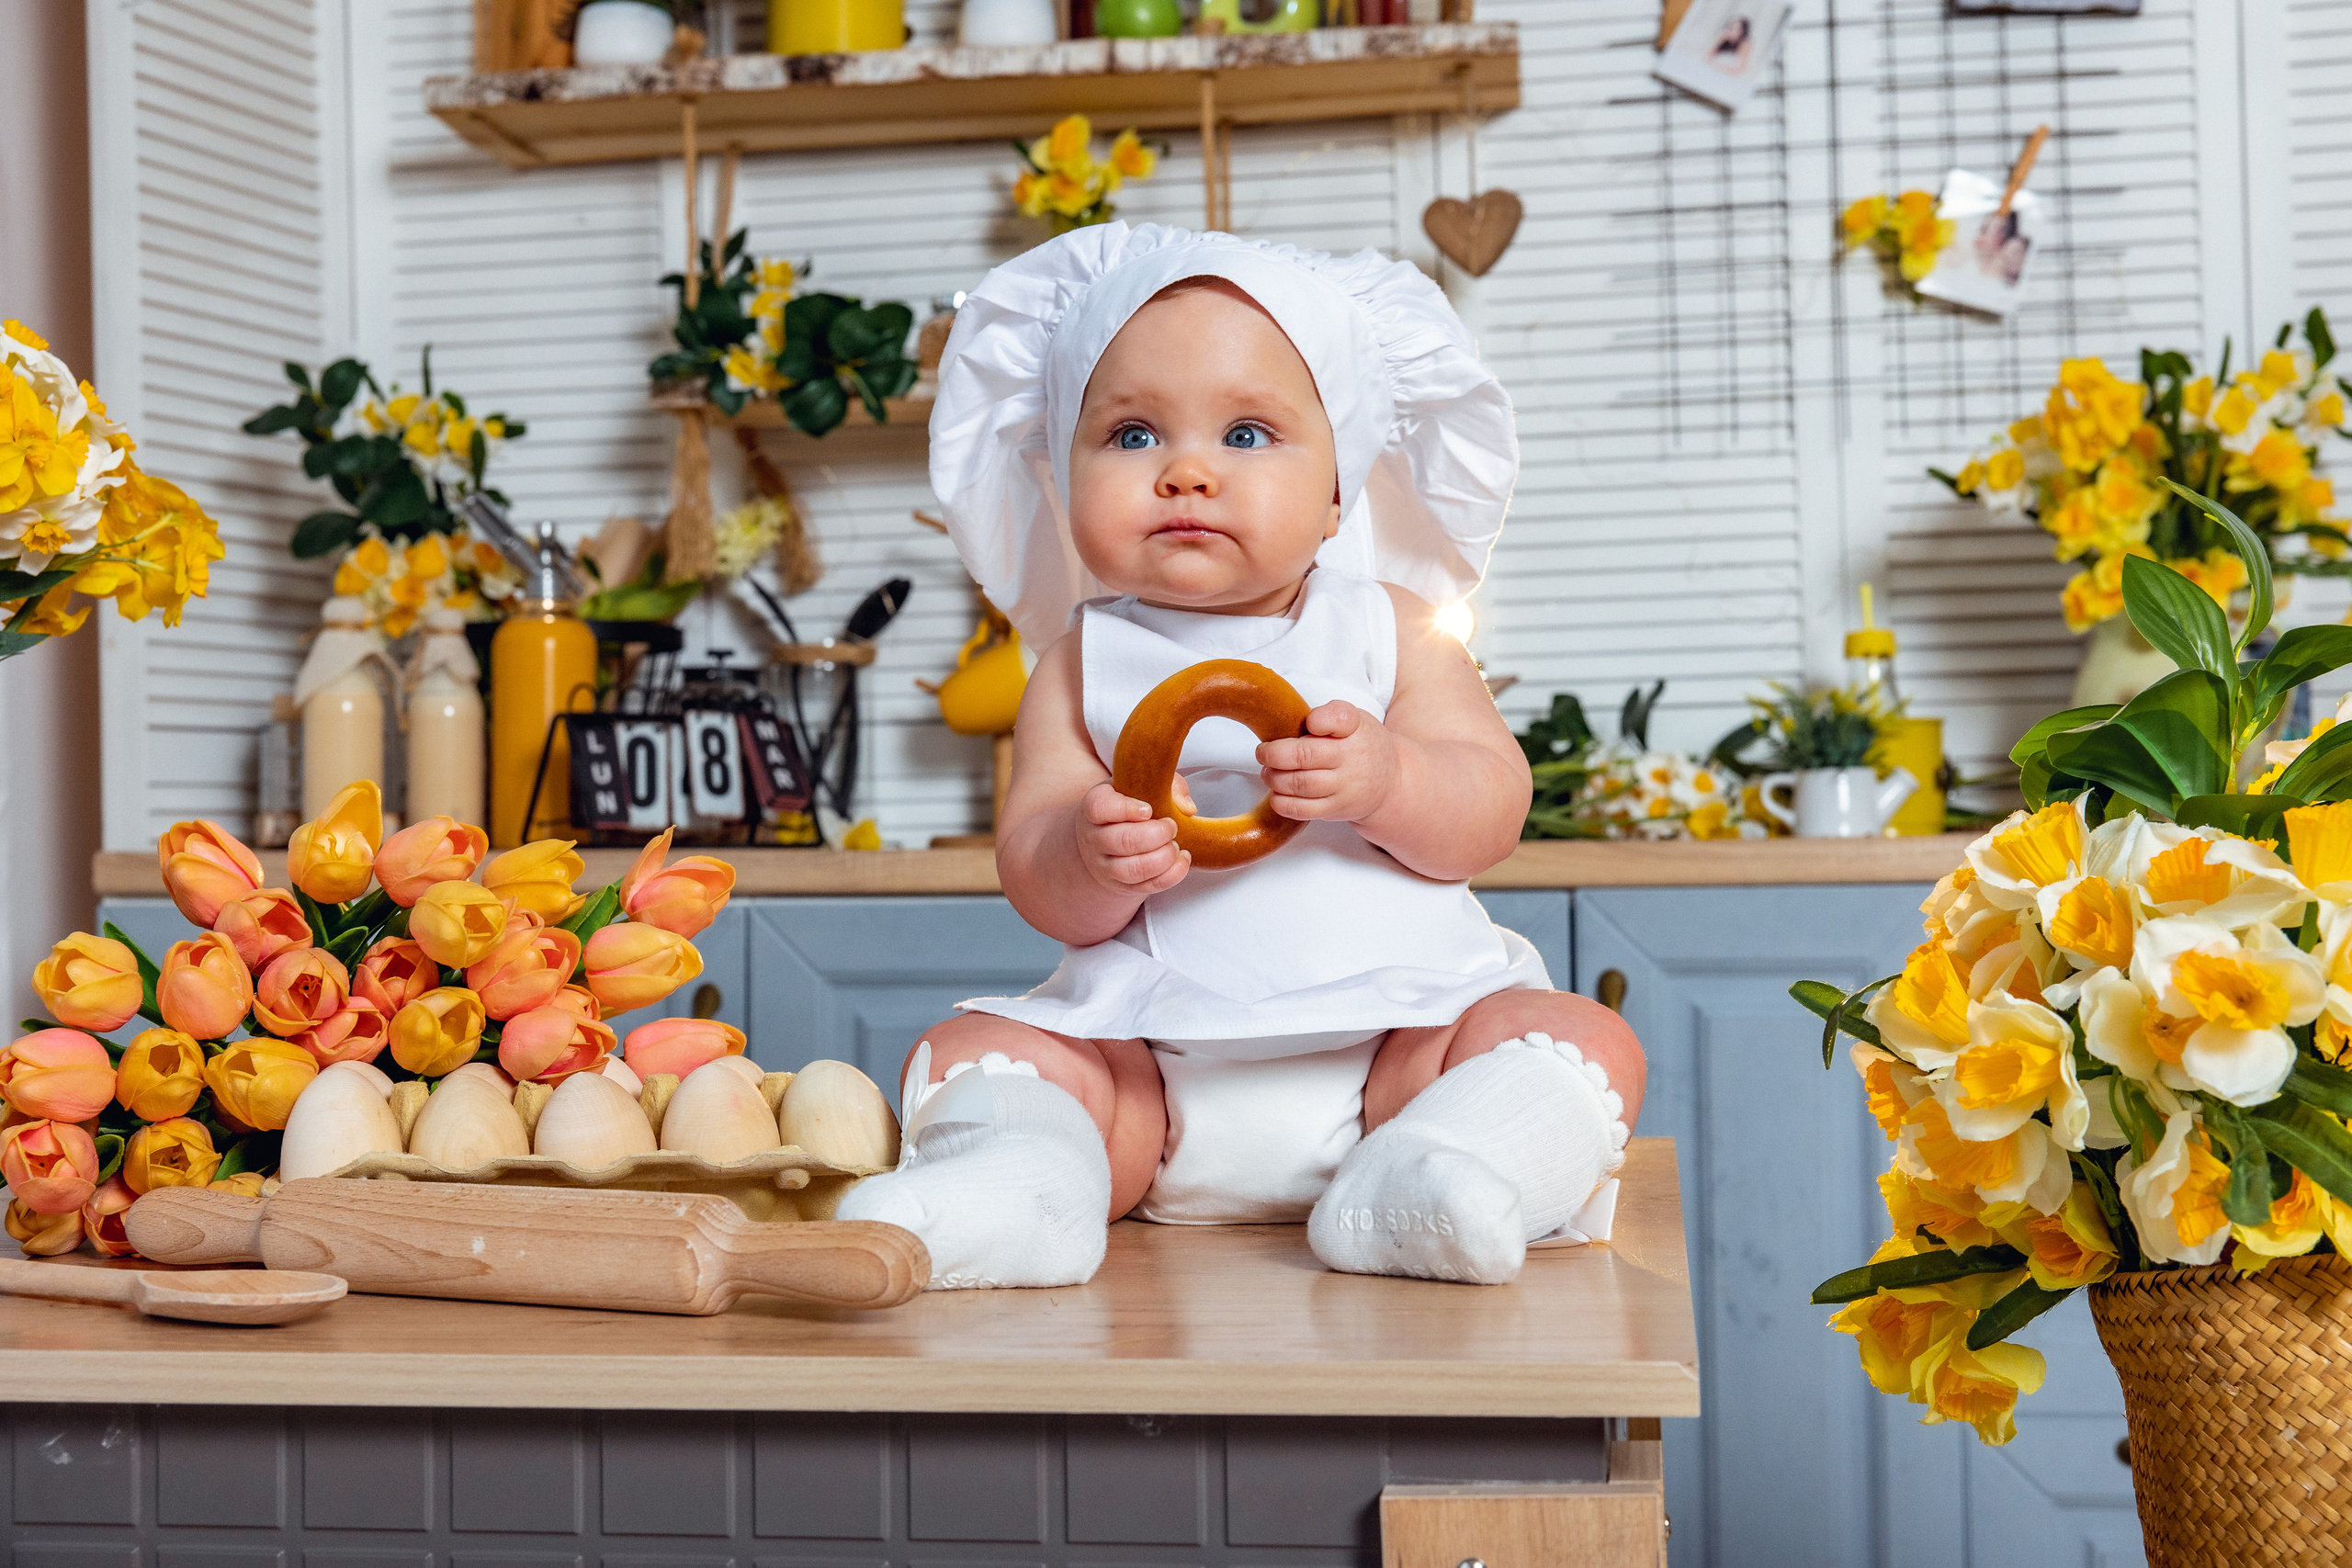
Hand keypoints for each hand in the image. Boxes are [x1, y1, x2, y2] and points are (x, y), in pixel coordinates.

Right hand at [1074, 781, 1191, 896]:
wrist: (1107, 836)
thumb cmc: (1130, 805)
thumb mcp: (1142, 785)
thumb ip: (1168, 785)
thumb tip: (1187, 808)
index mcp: (1094, 807)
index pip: (1099, 808)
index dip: (1126, 809)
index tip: (1149, 810)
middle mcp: (1094, 838)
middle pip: (1121, 841)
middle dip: (1156, 835)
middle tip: (1171, 826)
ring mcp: (1106, 866)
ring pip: (1132, 869)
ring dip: (1163, 858)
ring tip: (1175, 845)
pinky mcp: (1122, 885)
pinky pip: (1147, 886)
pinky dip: (1171, 876)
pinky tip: (1182, 860)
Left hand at [1256, 700, 1399, 823]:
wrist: (1390, 784)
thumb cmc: (1361, 745)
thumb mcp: (1356, 720)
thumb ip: (1328, 715)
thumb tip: (1288, 724)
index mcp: (1355, 728)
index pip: (1338, 718)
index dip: (1318, 720)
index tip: (1309, 723)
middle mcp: (1351, 757)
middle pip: (1305, 755)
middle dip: (1274, 754)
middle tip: (1263, 752)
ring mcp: (1344, 786)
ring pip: (1300, 784)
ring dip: (1274, 778)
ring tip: (1267, 772)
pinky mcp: (1336, 809)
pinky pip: (1303, 810)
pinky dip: (1282, 802)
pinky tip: (1276, 793)